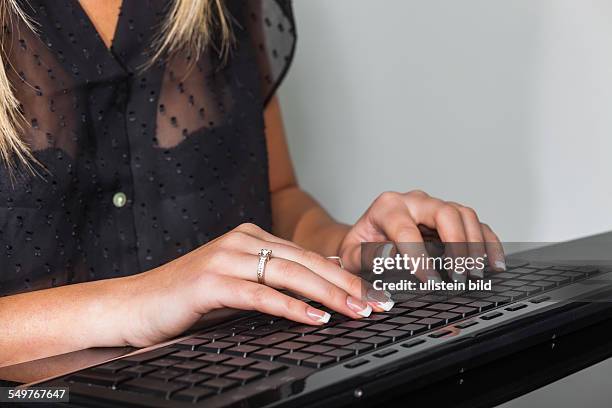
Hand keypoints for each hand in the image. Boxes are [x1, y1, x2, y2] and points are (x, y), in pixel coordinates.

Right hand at [123, 223, 391, 346]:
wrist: (133, 305)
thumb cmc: (186, 300)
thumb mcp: (236, 286)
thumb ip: (269, 284)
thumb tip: (313, 295)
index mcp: (250, 238)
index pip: (306, 255)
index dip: (341, 274)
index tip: (370, 292)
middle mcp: (241, 241)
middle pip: (306, 261)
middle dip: (346, 283)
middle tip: (377, 302)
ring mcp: (226, 258)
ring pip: (289, 273)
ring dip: (329, 294)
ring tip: (358, 310)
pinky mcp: (211, 282)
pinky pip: (260, 294)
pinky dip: (292, 307)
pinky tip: (316, 318)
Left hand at [337, 190, 504, 279]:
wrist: (365, 239)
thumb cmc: (360, 247)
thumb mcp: (352, 255)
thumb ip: (367, 256)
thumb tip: (389, 257)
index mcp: (387, 206)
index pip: (407, 229)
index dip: (419, 256)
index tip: (429, 280)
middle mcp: (414, 201)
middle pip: (444, 212)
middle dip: (456, 244)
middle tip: (459, 275)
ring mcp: (434, 207)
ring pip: (464, 215)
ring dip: (475, 244)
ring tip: (477, 273)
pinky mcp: (449, 218)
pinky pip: (474, 224)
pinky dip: (488, 242)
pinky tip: (494, 264)